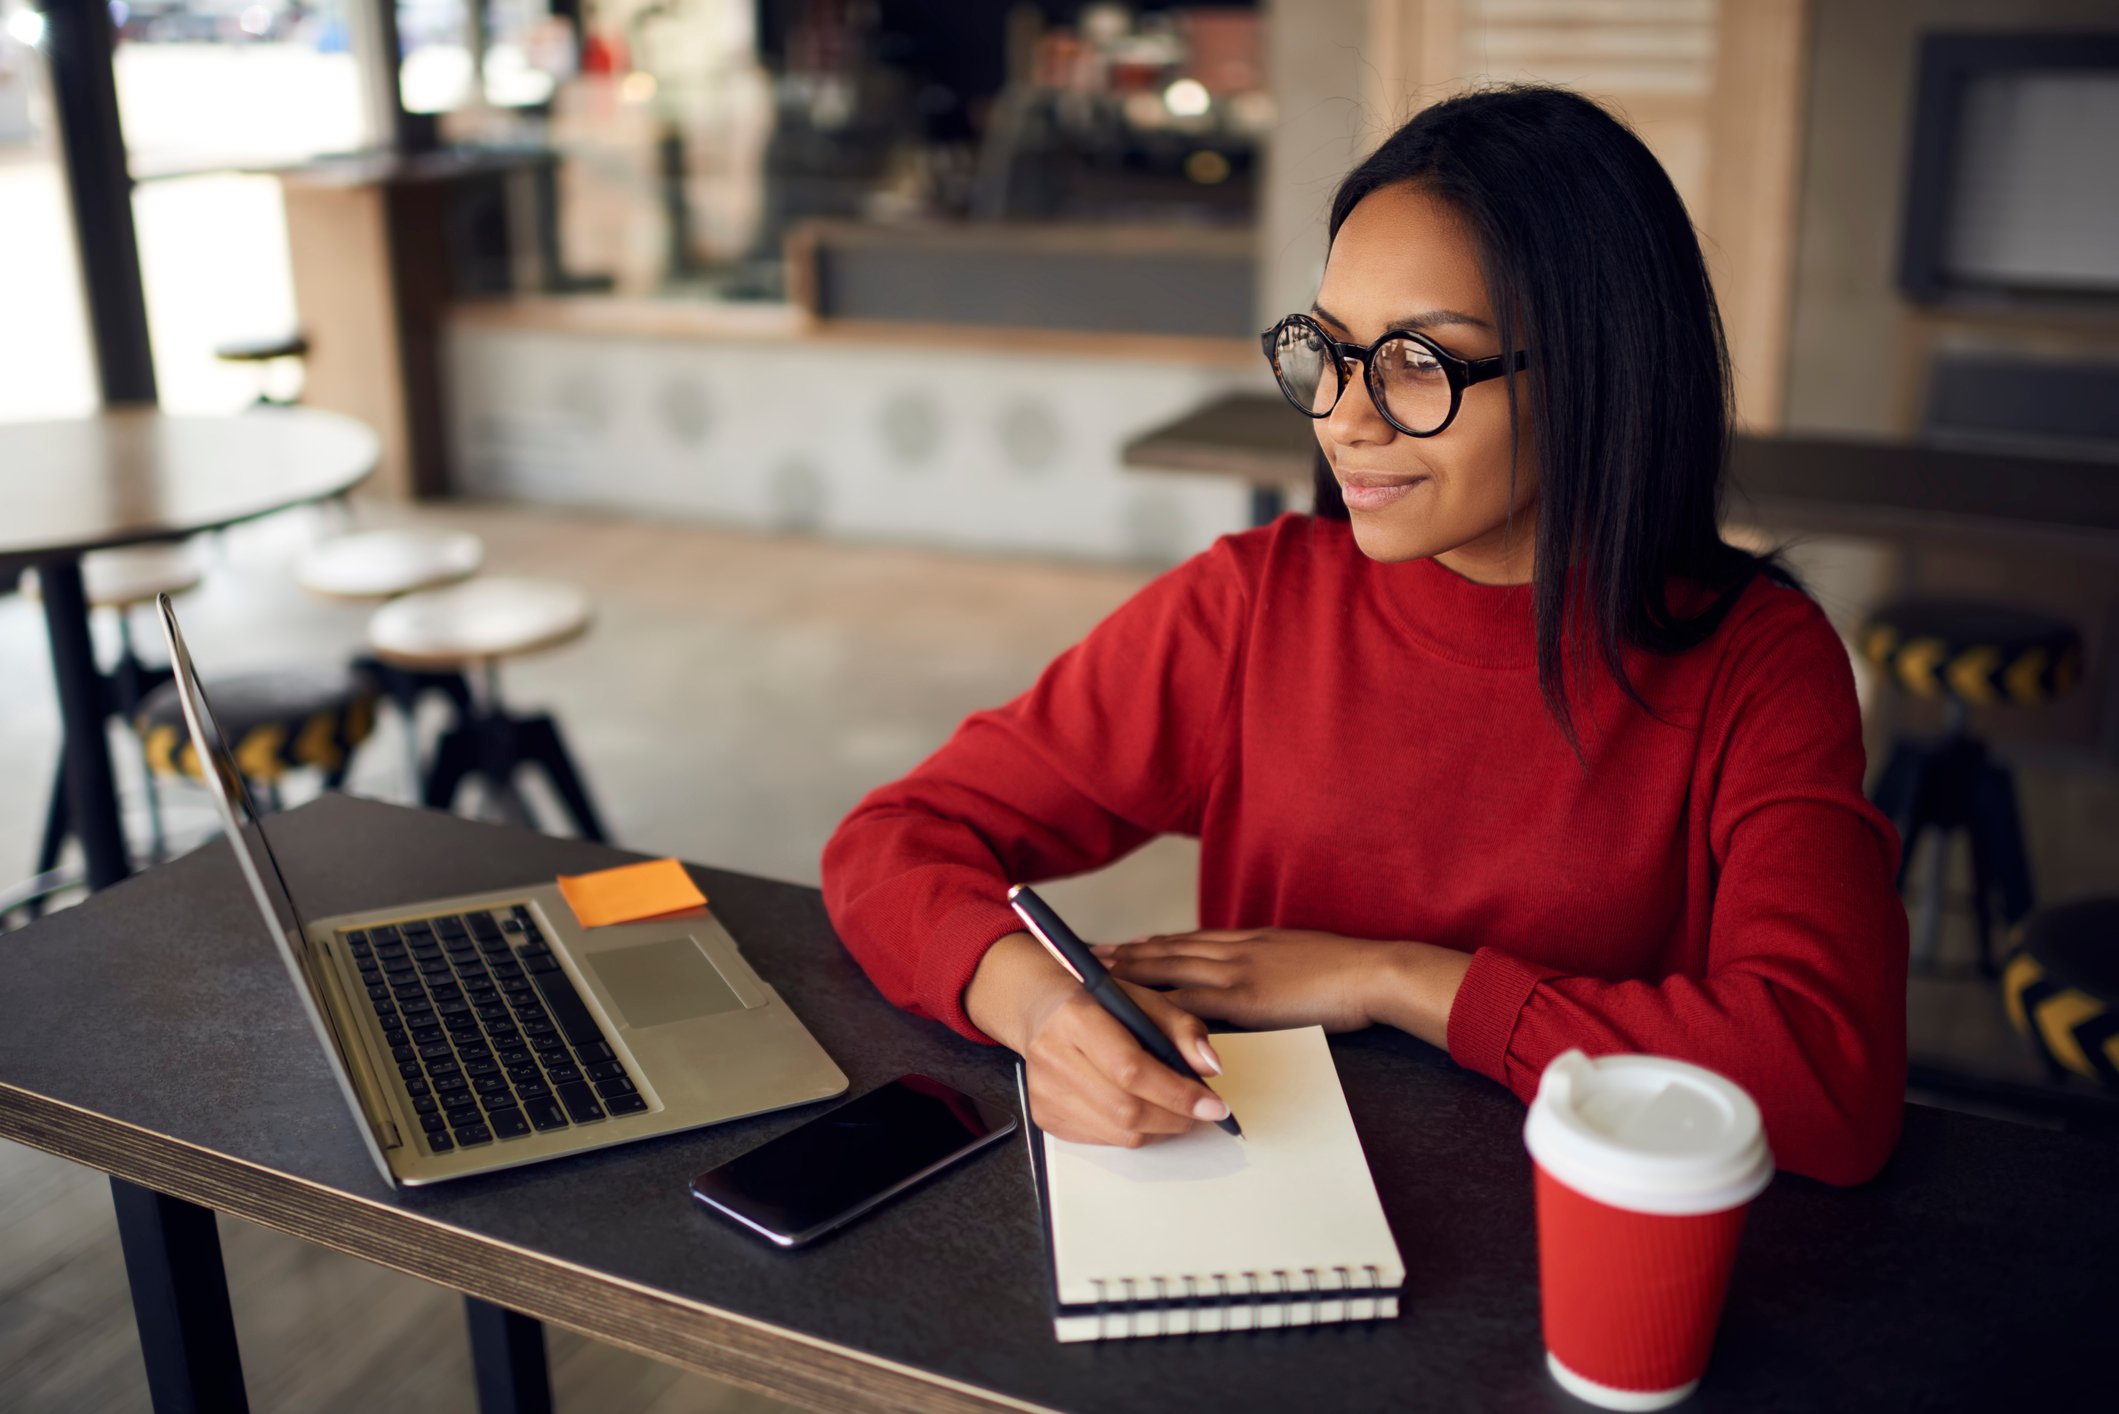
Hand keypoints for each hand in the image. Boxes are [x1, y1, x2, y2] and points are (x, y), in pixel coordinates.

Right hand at [965, 932, 1231, 1148]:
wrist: (1040, 1008)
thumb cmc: (1096, 1001)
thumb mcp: (1143, 998)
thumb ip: (1181, 1028)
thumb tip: (1210, 1067)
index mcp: (1075, 1016)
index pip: (1131, 1069)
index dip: (1177, 1092)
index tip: (1215, 1104)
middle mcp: (1052, 1056)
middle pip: (1126, 1108)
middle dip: (1176, 1116)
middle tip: (1203, 1111)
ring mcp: (1044, 1091)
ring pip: (1119, 1132)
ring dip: (1160, 1128)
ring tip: (1178, 1110)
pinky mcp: (1044, 1115)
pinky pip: (1103, 1139)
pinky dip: (1135, 1131)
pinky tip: (1144, 1110)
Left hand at [1096, 928, 1452, 1036]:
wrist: (1373, 972)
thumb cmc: (1348, 972)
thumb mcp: (1301, 959)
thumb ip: (1272, 966)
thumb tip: (1259, 981)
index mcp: (1250, 941)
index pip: (1190, 940)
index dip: (1153, 943)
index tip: (1124, 945)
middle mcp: (1235, 950)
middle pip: (1167, 949)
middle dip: (1126, 954)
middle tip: (1086, 956)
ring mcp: (1236, 971)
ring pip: (1168, 968)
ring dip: (1127, 971)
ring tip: (1093, 973)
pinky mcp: (1243, 997)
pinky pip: (1188, 1003)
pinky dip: (1156, 1005)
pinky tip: (1132, 1009)